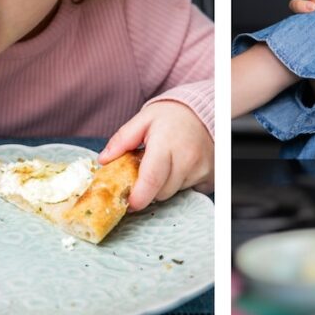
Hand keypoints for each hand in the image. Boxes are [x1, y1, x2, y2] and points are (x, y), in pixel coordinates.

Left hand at [99, 100, 213, 210]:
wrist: (204, 111)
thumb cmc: (171, 116)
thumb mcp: (143, 120)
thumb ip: (122, 139)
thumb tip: (103, 160)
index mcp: (166, 144)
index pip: (150, 180)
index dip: (137, 198)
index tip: (128, 203)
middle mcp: (187, 159)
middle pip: (161, 192)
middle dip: (149, 189)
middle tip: (145, 173)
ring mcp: (201, 169)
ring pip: (174, 193)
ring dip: (165, 186)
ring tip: (166, 165)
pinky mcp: (211, 176)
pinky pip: (190, 191)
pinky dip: (182, 185)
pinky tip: (181, 168)